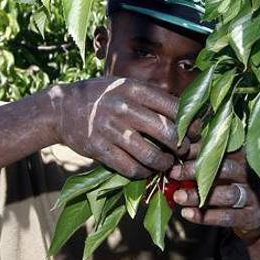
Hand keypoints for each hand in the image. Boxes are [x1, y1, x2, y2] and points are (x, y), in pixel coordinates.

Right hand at [47, 78, 192, 178]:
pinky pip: (130, 168)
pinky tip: (146, 170)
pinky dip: (143, 173)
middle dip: (182, 147)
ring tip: (167, 163)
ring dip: (164, 164)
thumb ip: (151, 96)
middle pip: (167, 133)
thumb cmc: (101, 96)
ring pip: (151, 155)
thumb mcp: (125, 85)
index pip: (174, 107)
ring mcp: (111, 130)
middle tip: (184, 152)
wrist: (62, 108)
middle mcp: (124, 108)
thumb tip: (187, 111)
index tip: (197, 133)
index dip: (191, 123)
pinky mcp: (100, 149)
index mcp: (134, 89)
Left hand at [168, 147, 259, 245]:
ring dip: (199, 195)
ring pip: (227, 194)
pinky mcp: (252, 217)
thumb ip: (208, 165)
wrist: (258, 221)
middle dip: (197, 170)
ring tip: (178, 196)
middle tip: (174, 173)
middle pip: (226, 168)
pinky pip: (228, 217)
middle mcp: (253, 175)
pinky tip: (187, 214)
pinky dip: (205, 217)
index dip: (200, 148)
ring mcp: (255, 197)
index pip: (224, 148)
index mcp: (245, 159)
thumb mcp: (224, 175)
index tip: (179, 150)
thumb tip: (178, 154)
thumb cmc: (234, 191)